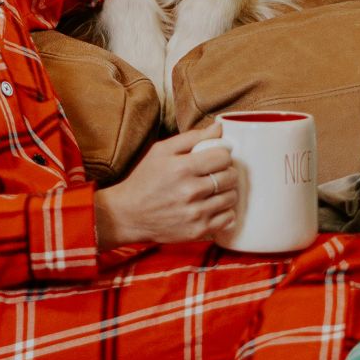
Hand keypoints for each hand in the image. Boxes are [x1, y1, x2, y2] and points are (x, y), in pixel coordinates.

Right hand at [94, 123, 238, 247]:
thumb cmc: (144, 179)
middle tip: (215, 173)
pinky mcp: (197, 231)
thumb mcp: (161, 151)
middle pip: (230, 177)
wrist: (128, 215)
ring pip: (231, 197)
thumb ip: (192, 137)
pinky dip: (225, 211)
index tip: (215, 157)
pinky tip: (213, 206)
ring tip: (213, 189)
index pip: (223, 156)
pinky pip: (228, 218)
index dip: (222, 154)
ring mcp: (195, 213)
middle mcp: (190, 191)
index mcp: (182, 168)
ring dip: (226, 191)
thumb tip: (219, 128)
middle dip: (226, 171)